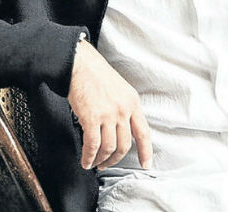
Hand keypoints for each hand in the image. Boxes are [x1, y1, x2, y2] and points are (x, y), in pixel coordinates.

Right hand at [67, 39, 152, 170]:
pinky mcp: (91, 118)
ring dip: (101, 160)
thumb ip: (124, 108)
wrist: (81, 64)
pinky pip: (92, 145)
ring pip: (108, 148)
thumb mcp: (120, 89)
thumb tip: (121, 129)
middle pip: (124, 145)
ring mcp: (108, 114)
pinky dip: (89, 157)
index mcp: (133, 102)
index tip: (146, 164)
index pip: (143, 132)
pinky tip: (86, 160)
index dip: (146, 151)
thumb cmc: (97, 73)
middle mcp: (123, 109)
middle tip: (108, 163)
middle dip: (115, 159)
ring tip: (95, 163)